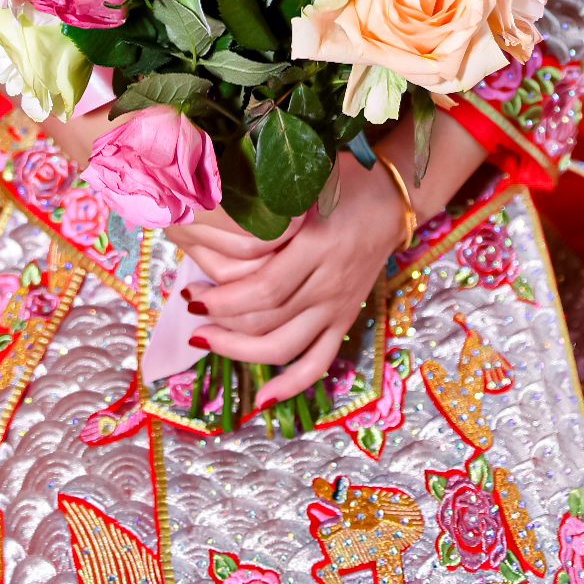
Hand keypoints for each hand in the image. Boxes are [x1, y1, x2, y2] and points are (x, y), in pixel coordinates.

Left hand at [181, 151, 405, 407]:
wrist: (393, 199)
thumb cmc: (345, 182)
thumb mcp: (307, 184)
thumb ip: (271, 204)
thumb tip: (212, 212)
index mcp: (318, 246)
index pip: (267, 288)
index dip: (226, 300)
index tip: (194, 294)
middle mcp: (329, 283)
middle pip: (270, 320)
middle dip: (223, 323)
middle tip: (191, 309)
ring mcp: (339, 306)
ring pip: (287, 346)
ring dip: (241, 351)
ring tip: (206, 339)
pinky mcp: (345, 319)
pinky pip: (319, 361)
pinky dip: (291, 384)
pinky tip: (262, 400)